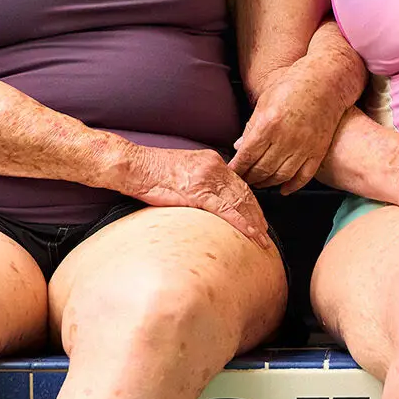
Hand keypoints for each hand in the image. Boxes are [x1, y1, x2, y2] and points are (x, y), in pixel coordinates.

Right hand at [125, 147, 272, 247]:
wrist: (133, 167)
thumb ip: (199, 180)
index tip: (257, 216)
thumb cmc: (151, 171)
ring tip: (262, 238)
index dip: (251, 202)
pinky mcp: (199, 193)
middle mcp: (214, 166)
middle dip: (257, 214)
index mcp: (211, 160)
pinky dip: (242, 224)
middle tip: (265, 231)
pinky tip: (251, 234)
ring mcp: (207, 179)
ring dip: (254, 222)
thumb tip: (206, 198)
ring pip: (240, 202)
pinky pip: (227, 211)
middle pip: (244, 193)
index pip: (239, 183)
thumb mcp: (182, 170)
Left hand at [229, 74, 344, 192]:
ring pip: (281, 176)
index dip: (237, 169)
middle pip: (262, 169)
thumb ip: (251, 126)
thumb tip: (239, 147)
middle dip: (249, 178)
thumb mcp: (264, 101)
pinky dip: (292, 186)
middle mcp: (285, 139)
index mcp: (268, 124)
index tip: (231, 174)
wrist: (326, 81)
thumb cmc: (292, 85)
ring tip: (260, 183)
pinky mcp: (318, 151)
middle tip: (243, 180)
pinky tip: (283, 189)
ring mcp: (304, 147)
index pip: (246, 156)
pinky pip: (303, 176)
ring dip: (267, 183)